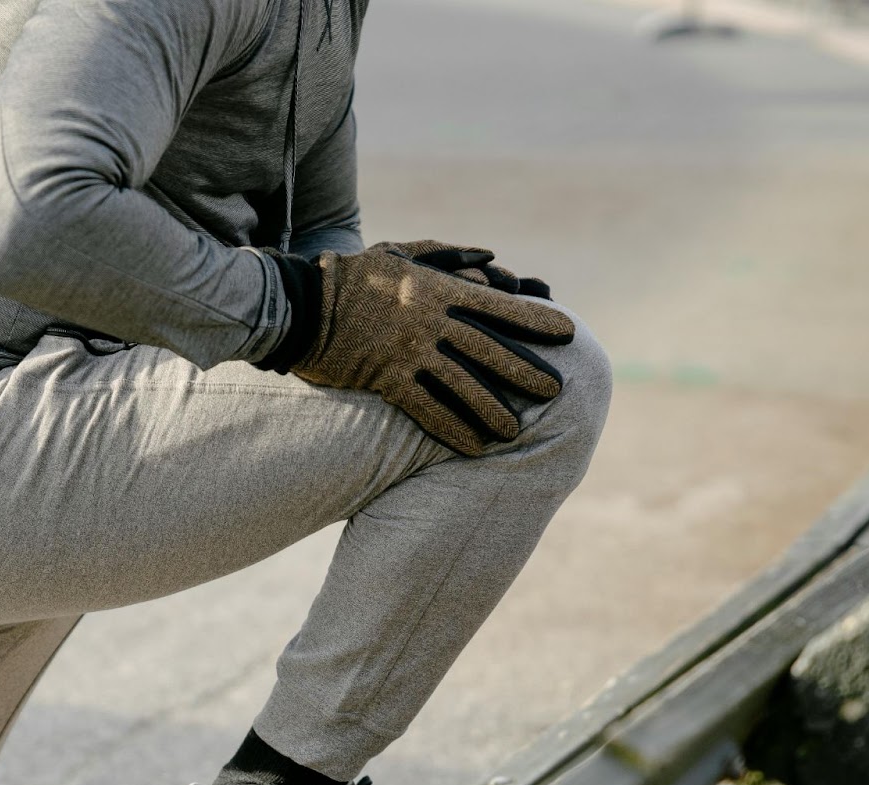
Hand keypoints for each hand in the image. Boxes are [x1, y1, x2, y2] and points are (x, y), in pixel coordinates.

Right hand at [257, 241, 574, 455]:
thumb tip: (492, 258)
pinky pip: (427, 408)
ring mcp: (407, 352)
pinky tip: (475, 446)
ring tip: (516, 430)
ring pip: (462, 383)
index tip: (567, 331)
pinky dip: (452, 429)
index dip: (534, 319)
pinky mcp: (385, 379)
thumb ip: (446, 254)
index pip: (497, 305)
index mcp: (436, 288)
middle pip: (487, 348)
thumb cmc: (351, 277)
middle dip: (523, 369)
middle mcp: (428, 321)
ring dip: (491, 408)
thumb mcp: (398, 253)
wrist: (301, 306)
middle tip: (556, 389)